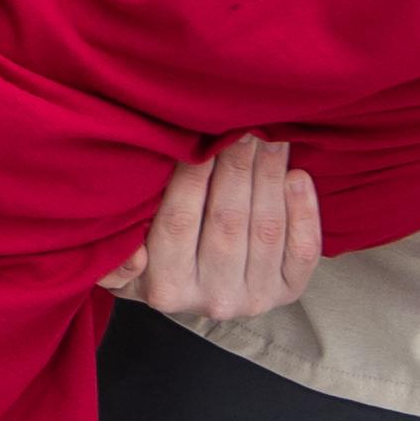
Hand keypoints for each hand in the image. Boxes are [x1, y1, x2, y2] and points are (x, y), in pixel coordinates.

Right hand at [107, 133, 321, 321]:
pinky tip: (298, 176)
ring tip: (271, 135)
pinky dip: (304, 212)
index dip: (192, 175)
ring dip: (270, 177)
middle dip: (237, 166)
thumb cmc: (153, 255)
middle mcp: (212, 298)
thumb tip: (134, 256)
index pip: (179, 223)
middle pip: (227, 223)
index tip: (200, 133)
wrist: (196, 290)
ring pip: (266, 230)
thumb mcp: (119, 256)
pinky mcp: (288, 291)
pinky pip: (303, 250)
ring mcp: (254, 296)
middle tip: (243, 122)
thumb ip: (114, 255)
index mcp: (167, 288)